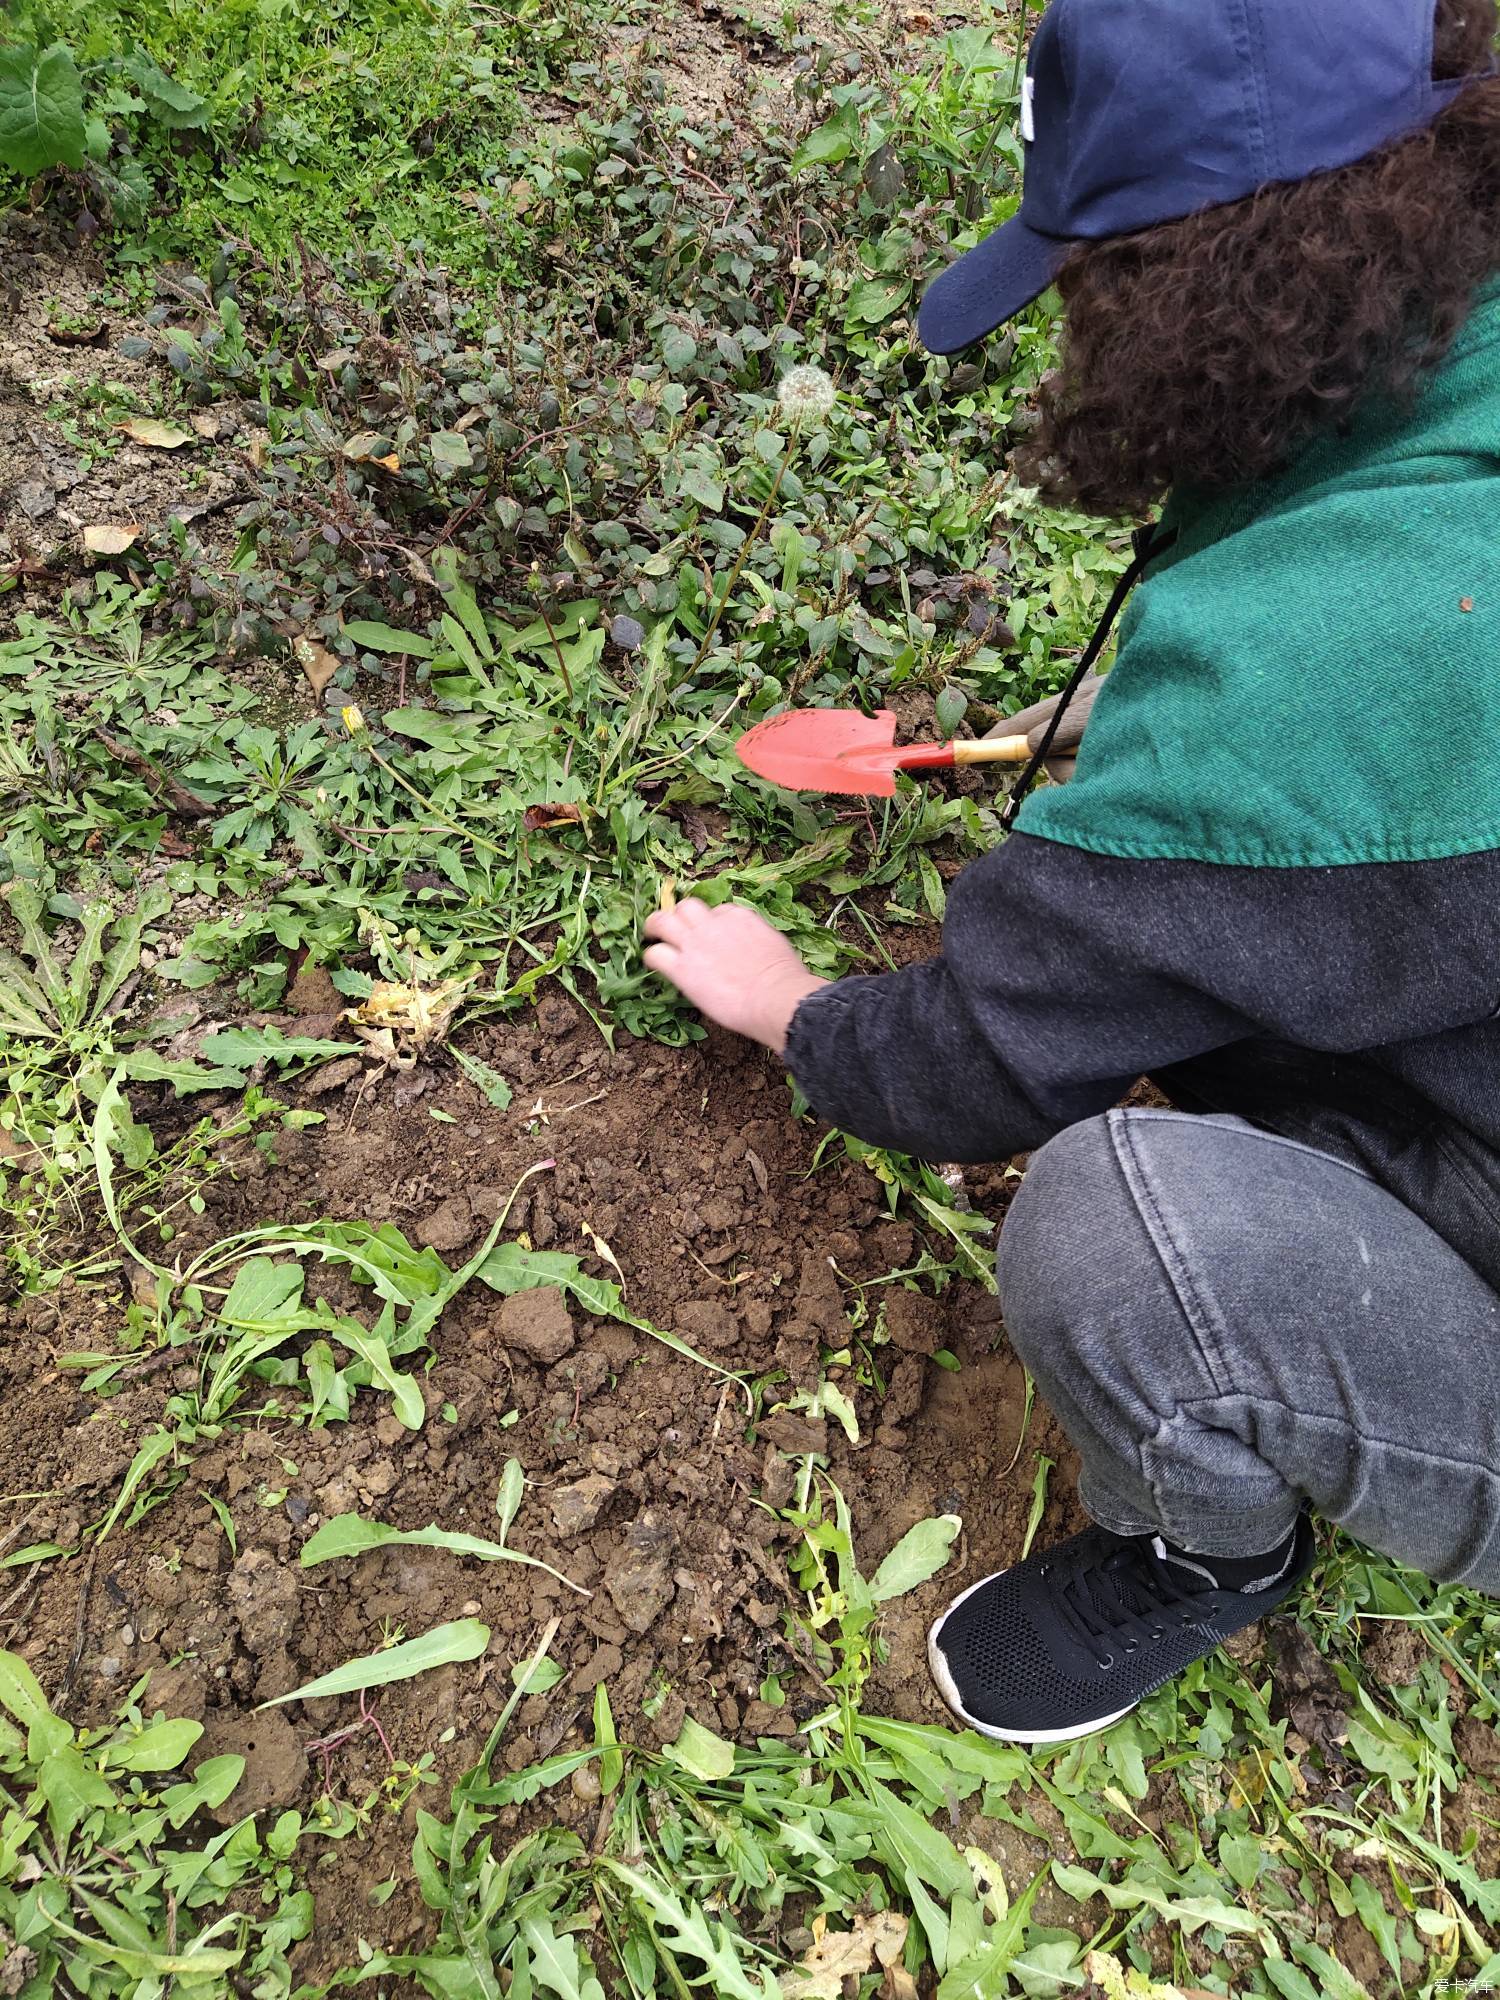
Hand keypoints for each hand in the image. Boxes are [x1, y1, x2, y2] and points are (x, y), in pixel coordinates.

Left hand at [643, 899, 826, 1051]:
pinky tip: (653, 963)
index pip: (718, 910)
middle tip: (675, 927)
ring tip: (652, 935)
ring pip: (663, 920)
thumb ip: (757, 939)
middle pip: (687, 907)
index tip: (712, 935)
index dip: (712, 923)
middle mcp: (713, 923)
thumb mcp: (774, 944)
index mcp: (739, 916)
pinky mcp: (681, 968)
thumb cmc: (783, 979)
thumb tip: (755, 948)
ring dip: (655, 926)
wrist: (774, 996)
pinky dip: (651, 956)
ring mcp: (694, 943)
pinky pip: (655, 954)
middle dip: (680, 915)